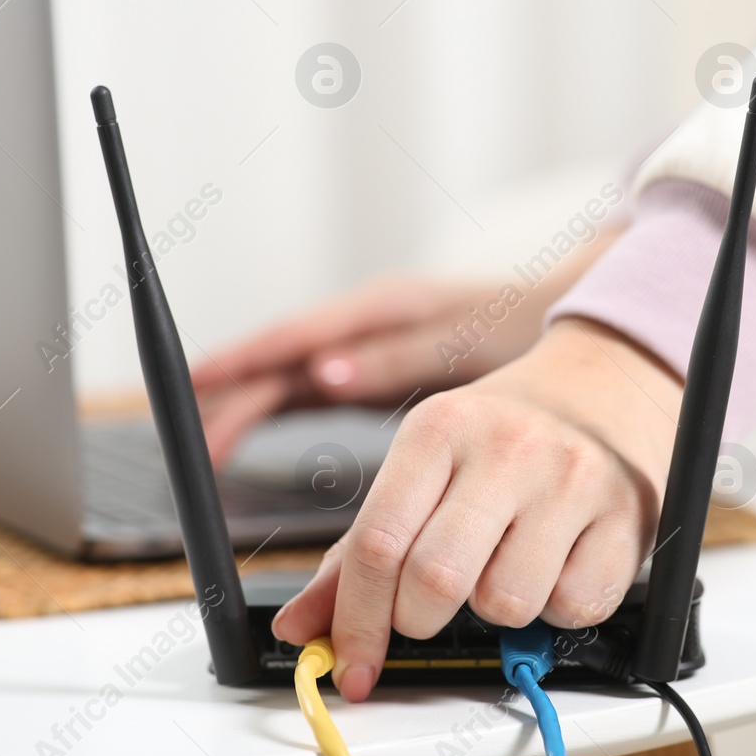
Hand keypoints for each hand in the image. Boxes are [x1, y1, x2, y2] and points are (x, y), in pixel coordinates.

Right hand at [191, 241, 612, 464]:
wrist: (568, 323)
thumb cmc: (518, 327)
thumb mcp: (462, 343)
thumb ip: (396, 359)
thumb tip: (323, 373)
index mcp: (382, 310)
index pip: (295, 336)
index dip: (241, 359)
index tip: (194, 381)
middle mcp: (362, 326)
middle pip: (280, 359)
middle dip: (231, 392)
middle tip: (187, 438)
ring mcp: (362, 349)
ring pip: (285, 375)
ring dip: (242, 405)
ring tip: (198, 445)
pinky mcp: (368, 373)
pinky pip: (303, 391)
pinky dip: (269, 412)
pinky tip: (237, 438)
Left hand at [269, 317, 681, 700]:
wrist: (605, 388)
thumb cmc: (502, 440)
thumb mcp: (423, 469)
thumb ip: (357, 551)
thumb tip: (303, 628)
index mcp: (439, 428)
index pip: (377, 543)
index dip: (356, 622)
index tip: (350, 665)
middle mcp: (507, 446)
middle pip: (435, 581)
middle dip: (420, 618)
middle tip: (430, 606)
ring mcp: (572, 479)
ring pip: (507, 604)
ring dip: (495, 608)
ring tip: (504, 563)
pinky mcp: (625, 516)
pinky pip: (573, 608)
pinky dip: (556, 608)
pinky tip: (555, 563)